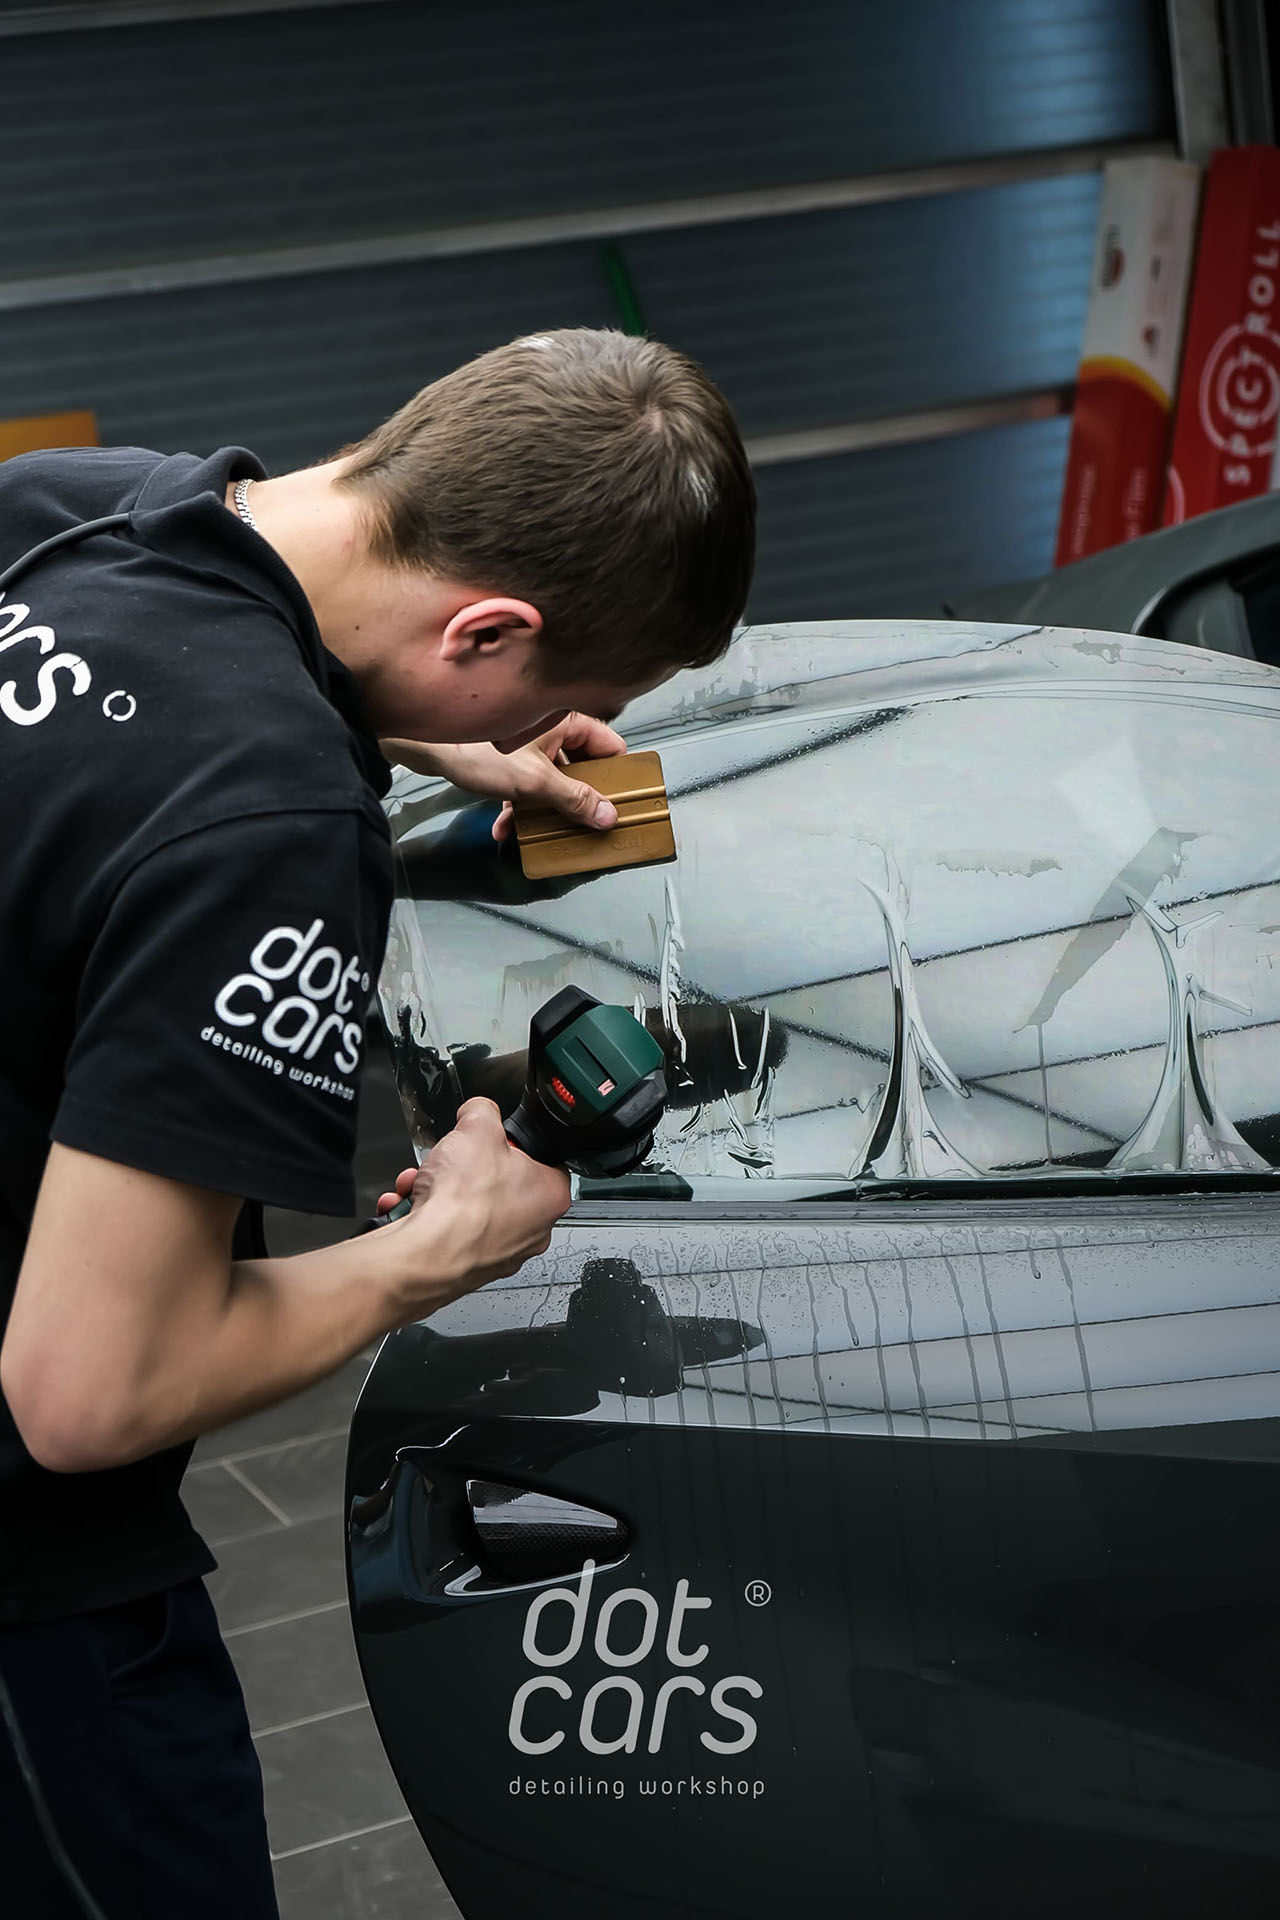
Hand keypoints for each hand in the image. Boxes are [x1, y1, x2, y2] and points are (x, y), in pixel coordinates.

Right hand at [379, 1100, 569, 1314]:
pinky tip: (410, 1207)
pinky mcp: (465, 1268)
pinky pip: (444, 1233)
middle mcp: (531, 1231)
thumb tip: (478, 1112)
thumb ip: (482, 1111)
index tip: (488, 1142)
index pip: (540, 1160)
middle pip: (494, 1185)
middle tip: (447, 1162)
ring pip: (464, 1209)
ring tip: (419, 1184)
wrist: (426, 1255)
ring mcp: (498, 1254)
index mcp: (550, 1196)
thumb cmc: (463, 1204)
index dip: (508, 1145)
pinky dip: (423, 1216)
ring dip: (435, 1191)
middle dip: (460, 1170)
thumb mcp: (477, 1127)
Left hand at [381, 713, 626, 841]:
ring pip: (550, 779)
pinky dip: (518, 804)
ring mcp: (527, 743)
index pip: (609, 747)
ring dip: (544, 808)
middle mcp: (550, 728)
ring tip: (539, 834)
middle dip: (578, 800)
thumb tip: (607, 816)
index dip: (618, 776)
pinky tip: (503, 828)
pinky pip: (523, 782)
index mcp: (565, 722)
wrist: (423, 746)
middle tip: (584, 827)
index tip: (620, 804)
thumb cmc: (477, 751)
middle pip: (580, 767)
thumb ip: (574, 799)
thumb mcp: (534, 781)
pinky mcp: (505, 757)